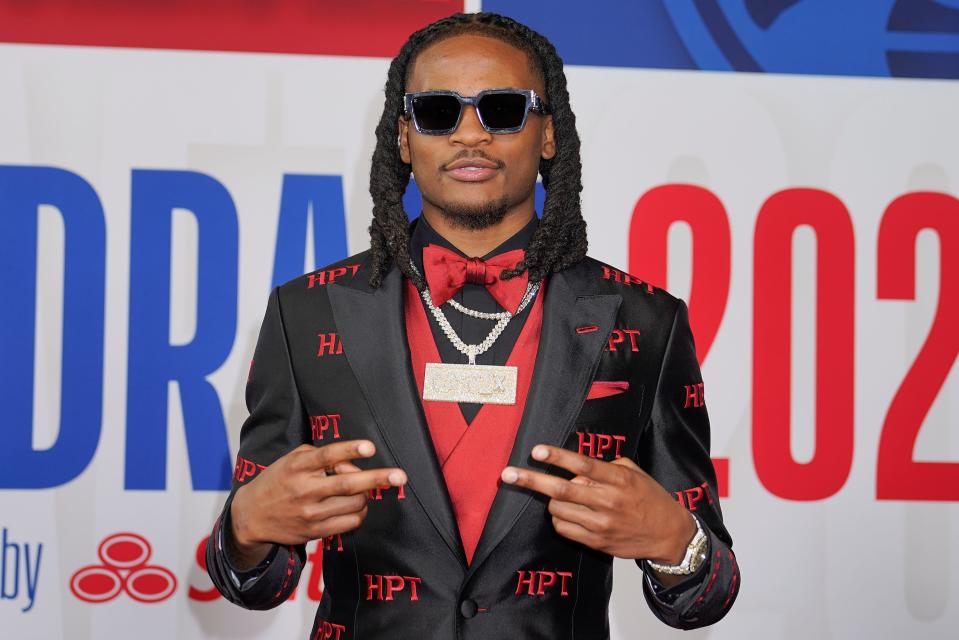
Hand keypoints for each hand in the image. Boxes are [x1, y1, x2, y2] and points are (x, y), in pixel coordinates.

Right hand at [229, 440, 405, 567]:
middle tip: (400, 476)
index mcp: (297, 467)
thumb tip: (351, 460)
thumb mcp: (291, 460)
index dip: (350, 450)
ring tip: (362, 489)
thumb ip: (319, 455)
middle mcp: (304, 490)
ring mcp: (311, 513)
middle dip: (377, 479)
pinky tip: (356, 506)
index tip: (370, 447)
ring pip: (354, 504)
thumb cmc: (277, 481)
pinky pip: (350, 523)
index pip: (326, 456)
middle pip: (348, 484)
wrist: (251, 517)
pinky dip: (360, 513)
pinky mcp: (316, 531)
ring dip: (366, 495)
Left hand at [501, 444, 694, 563]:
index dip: (557, 457)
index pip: (583, 465)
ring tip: (565, 496)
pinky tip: (571, 512)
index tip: (536, 451)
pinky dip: (560, 517)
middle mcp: (608, 502)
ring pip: (557, 508)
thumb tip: (574, 467)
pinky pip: (563, 528)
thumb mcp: (634, 473)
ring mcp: (601, 524)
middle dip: (531, 481)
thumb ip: (605, 466)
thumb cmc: (649, 498)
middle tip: (508, 474)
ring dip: (554, 499)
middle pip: (560, 489)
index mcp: (619, 480)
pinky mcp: (596, 542)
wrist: (668, 534)